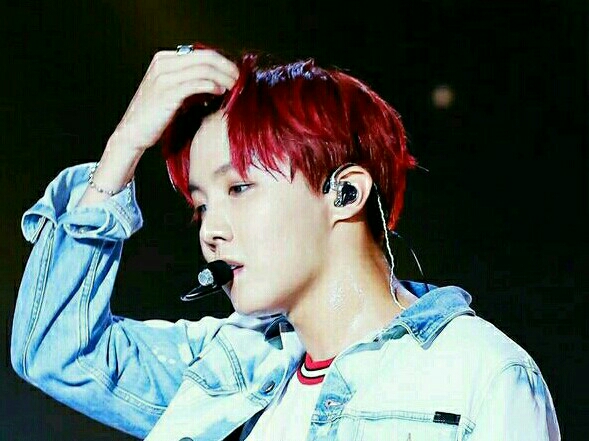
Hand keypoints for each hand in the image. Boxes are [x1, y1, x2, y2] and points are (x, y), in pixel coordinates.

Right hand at [110, 48, 238, 151]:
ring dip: (224, 77)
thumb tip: (217, 79)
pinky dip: (213, 86)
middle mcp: (162, 64)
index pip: (202, 53)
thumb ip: (189, 80)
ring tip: (234, 87)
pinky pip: (197, 83)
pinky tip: (221, 92)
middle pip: (206, 57)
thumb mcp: (171, 90)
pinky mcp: (168, 92)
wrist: (132, 132)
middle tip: (240, 79)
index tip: (235, 73)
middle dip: (227, 67)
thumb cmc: (155, 115)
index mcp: (164, 59)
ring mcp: (164, 77)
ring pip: (204, 69)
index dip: (222, 61)